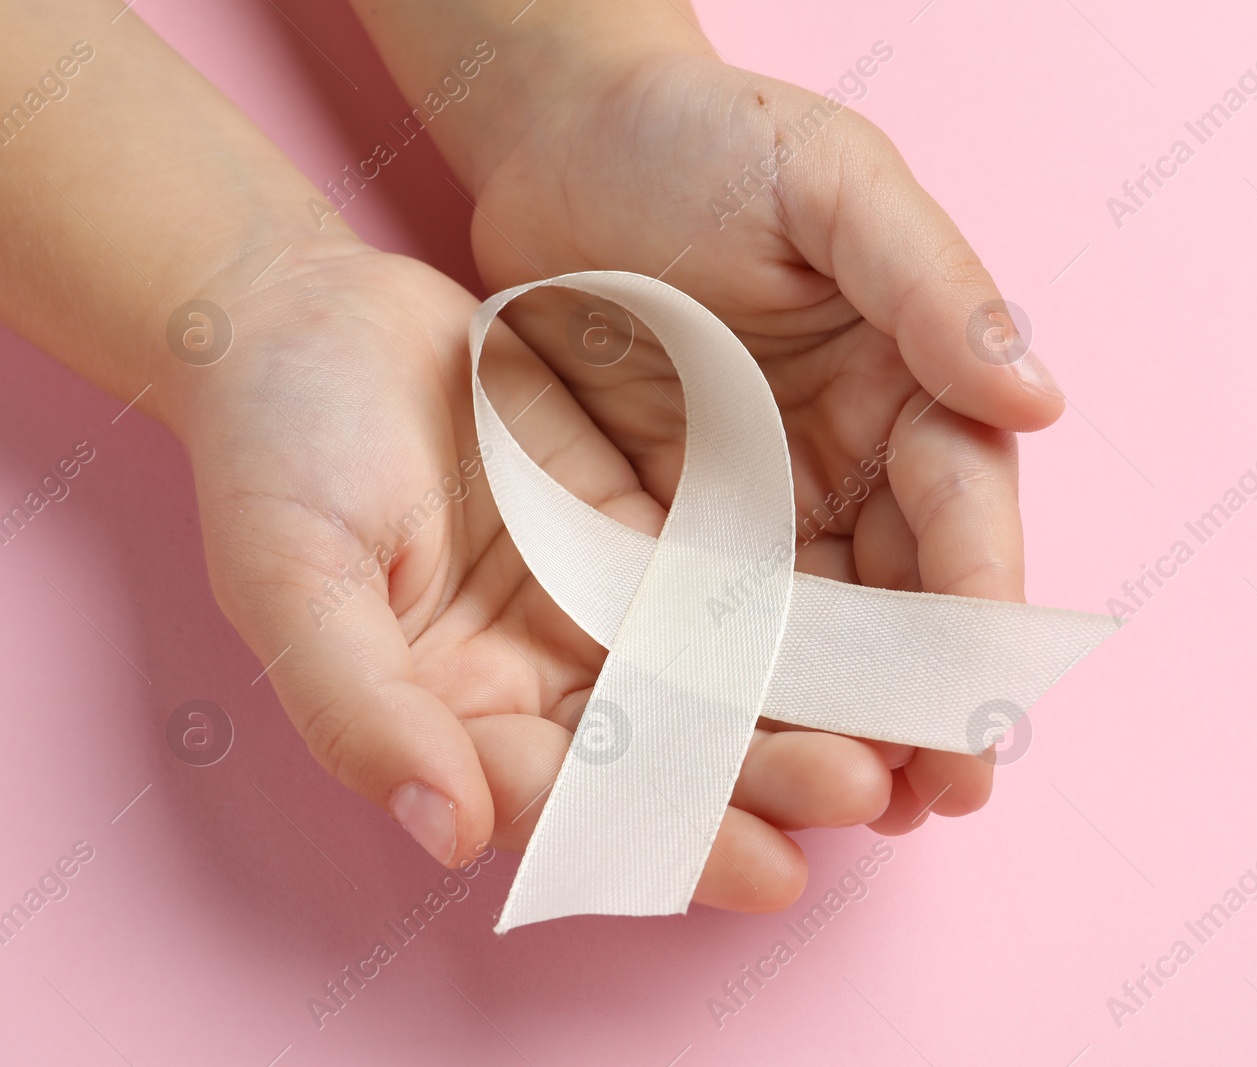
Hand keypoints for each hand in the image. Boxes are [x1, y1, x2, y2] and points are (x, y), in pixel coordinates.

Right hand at [182, 239, 886, 908]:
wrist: (309, 322)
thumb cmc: (275, 450)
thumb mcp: (291, 577)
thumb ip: (359, 708)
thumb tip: (452, 832)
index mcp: (457, 722)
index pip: (576, 809)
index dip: (669, 846)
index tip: (770, 871)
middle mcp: (543, 684)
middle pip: (671, 756)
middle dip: (766, 782)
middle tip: (864, 789)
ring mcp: (600, 609)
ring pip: (717, 677)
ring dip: (803, 707)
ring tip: (897, 727)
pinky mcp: (645, 534)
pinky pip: (731, 578)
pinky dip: (797, 608)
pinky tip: (875, 619)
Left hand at [465, 48, 1067, 839]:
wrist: (562, 139)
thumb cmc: (706, 139)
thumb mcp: (831, 184)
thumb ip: (932, 285)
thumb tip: (1037, 396)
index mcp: (912, 382)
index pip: (961, 513)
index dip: (976, 613)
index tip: (979, 708)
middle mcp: (853, 459)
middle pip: (902, 599)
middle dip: (920, 700)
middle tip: (931, 802)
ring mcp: (765, 503)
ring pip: (816, 634)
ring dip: (838, 723)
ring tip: (855, 816)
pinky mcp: (677, 528)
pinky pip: (712, 624)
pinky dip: (733, 694)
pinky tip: (735, 761)